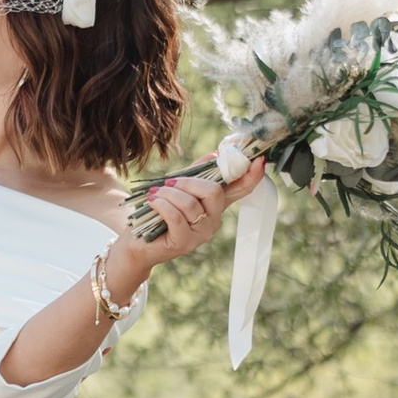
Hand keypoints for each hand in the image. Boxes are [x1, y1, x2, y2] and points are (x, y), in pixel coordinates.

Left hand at [122, 159, 264, 275]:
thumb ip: (197, 172)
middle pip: (214, 192)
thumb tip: (216, 154)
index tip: (259, 161)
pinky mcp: (184, 243)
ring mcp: (200, 234)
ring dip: (168, 194)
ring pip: (191, 204)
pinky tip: (152, 203)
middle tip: (169, 183)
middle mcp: (213, 220)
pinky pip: (175, 216)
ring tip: (155, 195)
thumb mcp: (178, 188)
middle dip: (189, 182)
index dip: (251, 176)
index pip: (240, 190)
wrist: (138, 243)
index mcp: (215, 205)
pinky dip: (161, 205)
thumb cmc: (158, 213)